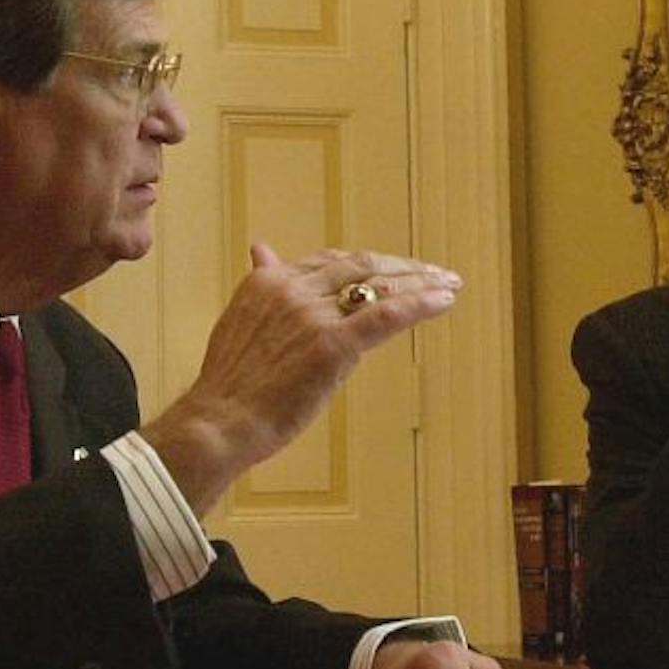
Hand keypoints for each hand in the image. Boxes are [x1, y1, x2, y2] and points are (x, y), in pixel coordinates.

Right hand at [144, 245, 460, 512]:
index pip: (330, 261)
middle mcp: (293, 288)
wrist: (219, 422)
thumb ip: (261, 282)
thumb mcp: (240, 319)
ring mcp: (314, 314)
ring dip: (421, 282)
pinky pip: (388, 315)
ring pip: (380, 286)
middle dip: (402, 267)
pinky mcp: (334, 344)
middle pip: (361, 266)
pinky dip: (421, 304)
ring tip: (449, 284)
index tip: (390, 268)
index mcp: (269, 280)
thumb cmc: (230, 385)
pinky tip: (444, 300)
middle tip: (433, 272)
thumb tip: (261, 247)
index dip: (366, 263)